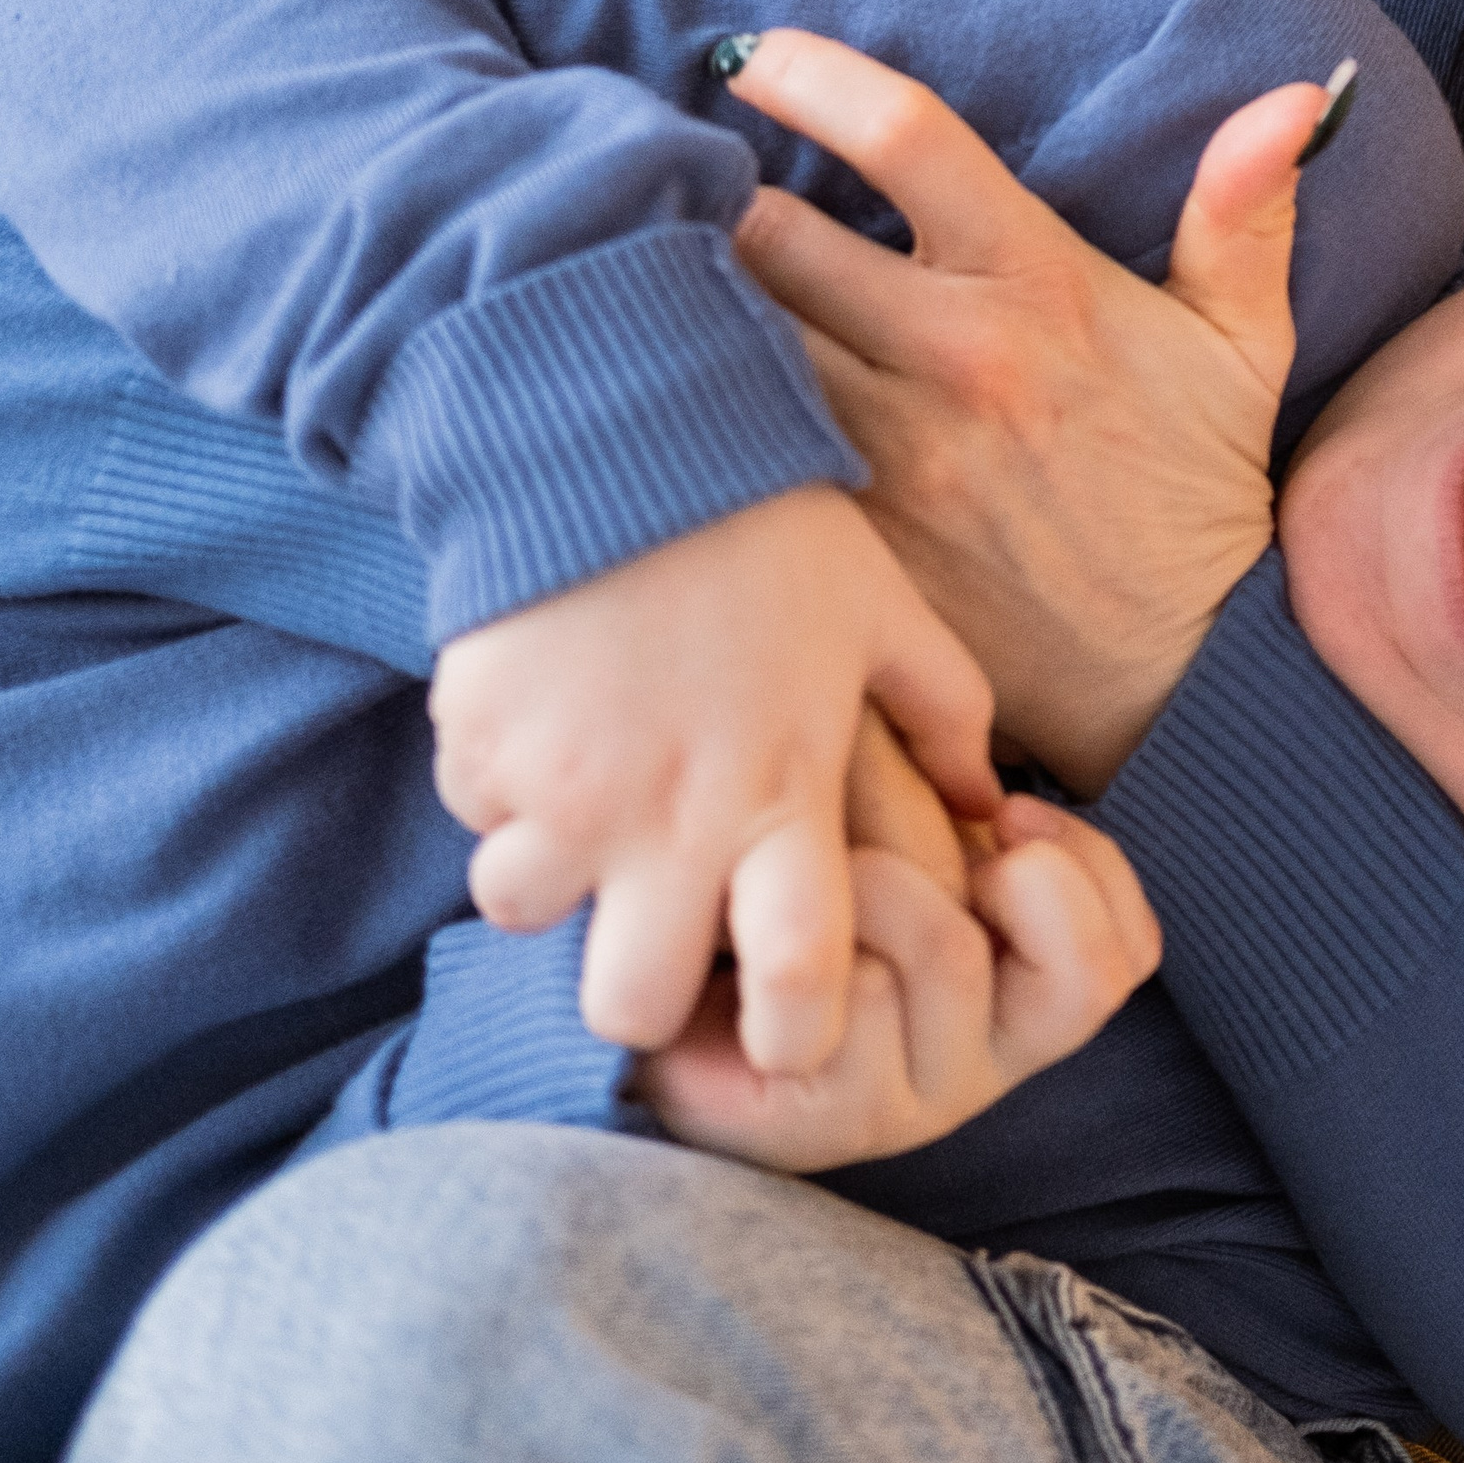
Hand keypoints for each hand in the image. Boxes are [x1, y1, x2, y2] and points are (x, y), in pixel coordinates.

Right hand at [429, 486, 997, 1062]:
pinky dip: (497, 790)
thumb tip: (990, 803)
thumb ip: (946, 711)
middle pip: (627, 1007)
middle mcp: (668, 817)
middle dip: (635, 989)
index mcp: (780, 792)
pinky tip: (541, 720)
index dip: (793, 1035)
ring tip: (584, 802)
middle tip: (648, 921)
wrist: (617, 427)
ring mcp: (562, 790)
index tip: (781, 1021)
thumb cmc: (766, 523)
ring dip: (550, 875)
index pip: (797, 983)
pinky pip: (473, 816)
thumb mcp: (882, 608)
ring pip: (525, 914)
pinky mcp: (480, 746)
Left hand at [630, 790, 1160, 1170]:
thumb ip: (948, 786)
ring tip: (823, 874)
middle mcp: (982, 1058)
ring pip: (952, 951)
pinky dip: (819, 942)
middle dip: (1015, 878)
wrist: (643, 968)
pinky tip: (772, 937)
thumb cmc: (769, 876)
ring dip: (881, 877)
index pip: (1129, 953)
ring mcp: (911, 1100)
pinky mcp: (828, 1126)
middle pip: (1081, 975)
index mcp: (1016, 992)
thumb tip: (979, 793)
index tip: (1012, 811)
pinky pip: (859, 1001)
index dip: (1091, 867)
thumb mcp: (880, 809)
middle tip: (952, 852)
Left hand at [726, 33, 1327, 791]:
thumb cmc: (1195, 491)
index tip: (754, 56)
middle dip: (723, 203)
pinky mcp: (849, 544)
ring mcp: (889, 459)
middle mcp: (952, 362)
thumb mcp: (1242, 347)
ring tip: (667, 292)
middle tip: (692, 193)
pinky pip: (740, 454)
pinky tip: (681, 410)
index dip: (812, 78)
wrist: (1180, 683)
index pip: (904, 136)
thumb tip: (1303, 91)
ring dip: (698, 309)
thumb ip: (1247, 212)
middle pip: (772, 234)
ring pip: (736, 342)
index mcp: (1037, 287)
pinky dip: (706, 420)